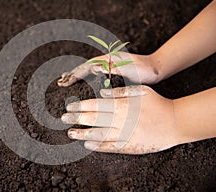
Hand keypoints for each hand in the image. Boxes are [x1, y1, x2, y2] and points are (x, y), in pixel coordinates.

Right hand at [57, 52, 159, 86]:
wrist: (156, 68)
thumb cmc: (144, 70)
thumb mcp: (130, 68)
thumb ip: (114, 67)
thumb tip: (96, 66)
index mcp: (108, 60)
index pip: (87, 67)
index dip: (75, 74)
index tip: (64, 81)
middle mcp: (106, 60)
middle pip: (85, 67)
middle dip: (73, 74)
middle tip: (60, 82)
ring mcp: (109, 64)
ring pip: (89, 70)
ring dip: (78, 75)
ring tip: (67, 80)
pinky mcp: (112, 70)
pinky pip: (95, 73)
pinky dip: (87, 77)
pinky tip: (83, 82)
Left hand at [61, 85, 180, 153]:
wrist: (174, 123)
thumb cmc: (157, 104)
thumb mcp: (140, 91)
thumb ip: (119, 92)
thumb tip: (100, 94)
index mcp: (121, 105)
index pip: (95, 105)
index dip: (80, 106)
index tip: (69, 107)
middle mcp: (120, 120)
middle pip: (93, 119)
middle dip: (76, 119)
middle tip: (63, 119)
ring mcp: (124, 134)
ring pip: (98, 134)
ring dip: (82, 134)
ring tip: (71, 133)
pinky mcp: (128, 146)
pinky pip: (109, 147)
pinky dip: (97, 146)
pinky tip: (87, 145)